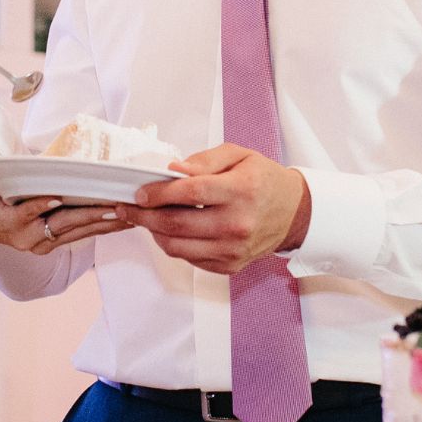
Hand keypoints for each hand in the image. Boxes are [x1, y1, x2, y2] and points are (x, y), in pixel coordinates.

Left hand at [0, 186, 132, 253]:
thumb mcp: (28, 202)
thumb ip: (52, 197)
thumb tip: (79, 179)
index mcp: (47, 240)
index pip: (85, 231)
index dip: (108, 224)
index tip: (132, 215)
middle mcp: (40, 242)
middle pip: (81, 227)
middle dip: (108, 218)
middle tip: (133, 209)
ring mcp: (26, 234)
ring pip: (64, 222)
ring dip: (88, 212)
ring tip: (111, 204)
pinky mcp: (10, 223)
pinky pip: (31, 212)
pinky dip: (44, 204)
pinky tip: (58, 197)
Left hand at [114, 144, 310, 274]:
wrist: (294, 213)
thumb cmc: (263, 180)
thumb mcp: (239, 155)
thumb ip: (204, 160)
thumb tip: (172, 169)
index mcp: (241, 191)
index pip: (190, 193)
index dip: (159, 193)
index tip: (139, 192)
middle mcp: (237, 224)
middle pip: (177, 224)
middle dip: (144, 216)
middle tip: (127, 208)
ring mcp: (233, 250)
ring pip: (177, 246)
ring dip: (153, 232)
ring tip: (145, 218)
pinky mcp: (229, 266)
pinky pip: (188, 258)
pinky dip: (173, 244)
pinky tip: (168, 229)